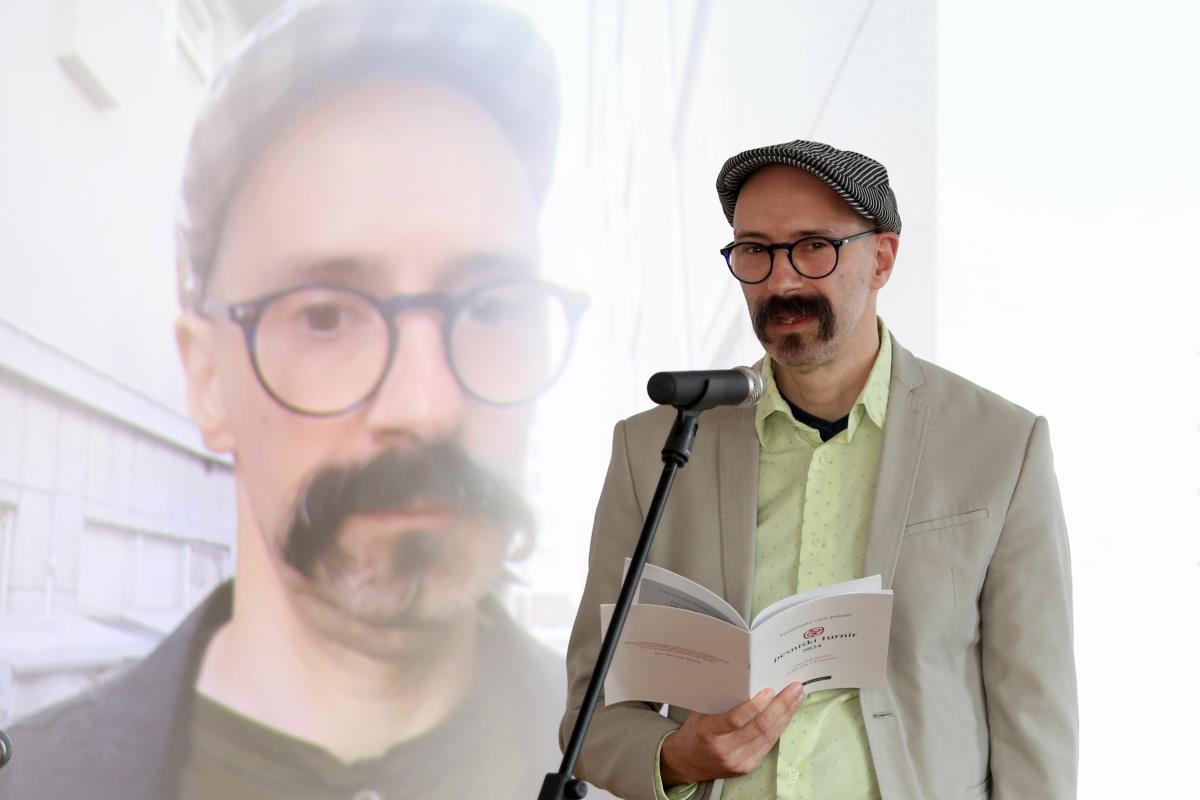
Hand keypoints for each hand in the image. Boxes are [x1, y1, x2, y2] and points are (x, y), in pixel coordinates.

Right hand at [660, 682, 805, 785]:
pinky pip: (768, 744)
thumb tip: (750, 682)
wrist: (686, 763)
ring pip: (769, 736)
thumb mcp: (700, 714)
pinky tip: (787, 714)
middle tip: (795, 688)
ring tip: (798, 698)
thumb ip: (723, 703)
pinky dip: (780, 727)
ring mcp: (739, 761)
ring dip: (786, 715)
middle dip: (782, 706)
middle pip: (759, 727)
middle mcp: (725, 749)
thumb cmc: (694, 732)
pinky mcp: (748, 767)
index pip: (736, 719)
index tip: (770, 689)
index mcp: (709, 733)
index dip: (755, 705)